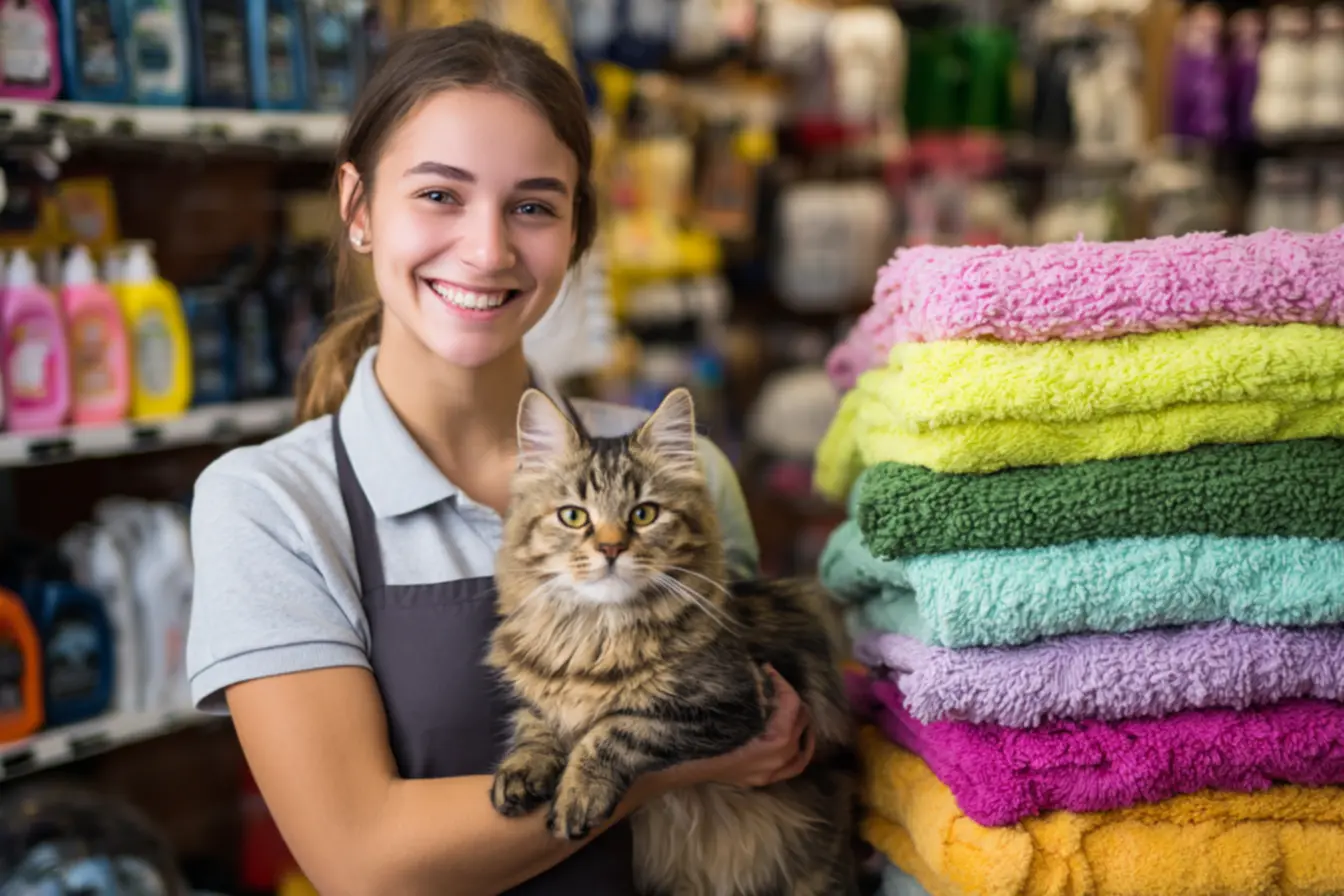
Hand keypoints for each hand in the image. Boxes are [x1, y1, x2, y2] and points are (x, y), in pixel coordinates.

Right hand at [660, 665, 814, 792]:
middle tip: (775, 684)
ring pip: (802, 745)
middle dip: (790, 698)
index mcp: (775, 741)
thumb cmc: (704, 737)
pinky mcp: (766, 779)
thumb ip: (750, 695)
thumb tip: (761, 670)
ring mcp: (773, 772)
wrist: (686, 769)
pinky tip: (799, 738)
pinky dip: (801, 749)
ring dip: (799, 722)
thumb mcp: (728, 711)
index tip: (768, 669)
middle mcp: (779, 759)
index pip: (791, 705)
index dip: (782, 683)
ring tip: (792, 706)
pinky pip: (795, 765)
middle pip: (800, 722)